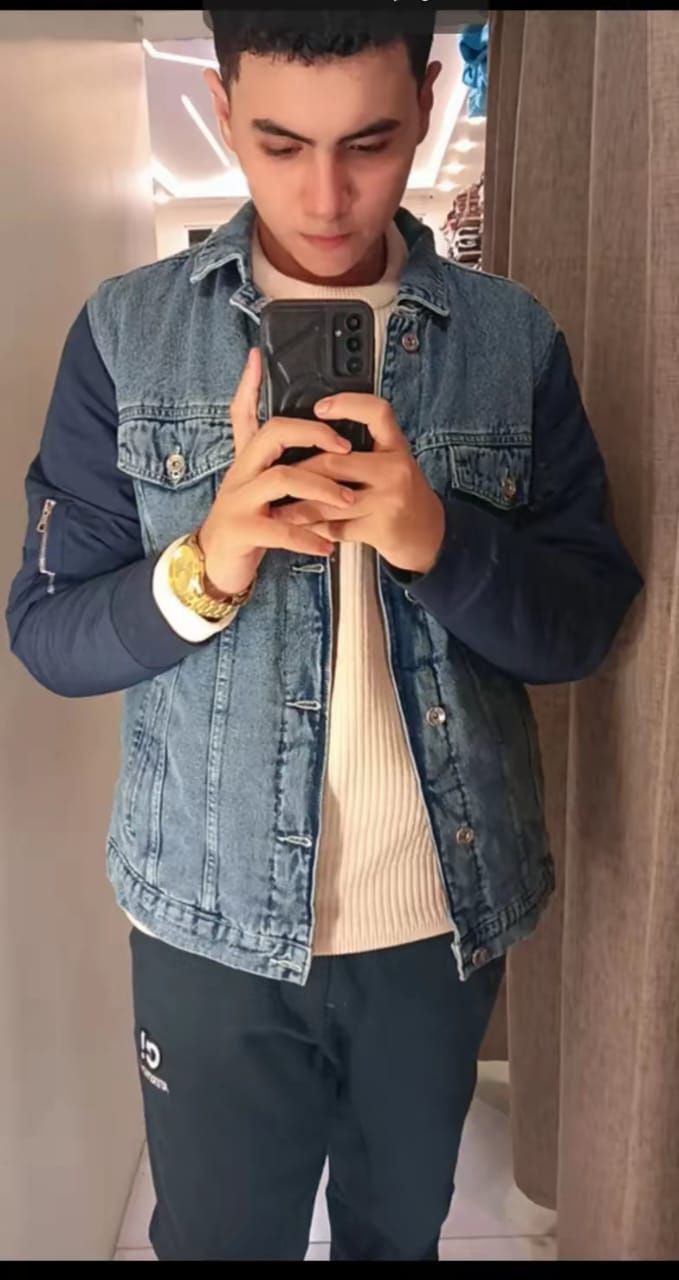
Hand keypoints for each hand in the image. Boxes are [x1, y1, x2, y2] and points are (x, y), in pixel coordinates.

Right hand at [198, 351, 357, 594]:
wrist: (215, 564)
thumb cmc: (245, 519)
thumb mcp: (251, 481)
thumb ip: (264, 455)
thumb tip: (279, 424)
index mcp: (246, 459)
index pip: (250, 413)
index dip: (253, 387)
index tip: (265, 362)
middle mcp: (239, 474)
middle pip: (272, 436)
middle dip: (314, 435)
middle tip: (347, 449)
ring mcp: (238, 501)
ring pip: (281, 479)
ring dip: (321, 487)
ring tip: (348, 500)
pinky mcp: (241, 531)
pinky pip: (280, 529)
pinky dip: (307, 537)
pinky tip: (327, 545)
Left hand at [274, 393, 445, 575]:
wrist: (428, 534)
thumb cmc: (401, 494)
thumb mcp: (392, 461)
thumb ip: (363, 448)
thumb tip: (312, 434)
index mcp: (395, 446)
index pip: (377, 412)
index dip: (347, 404)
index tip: (319, 408)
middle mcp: (396, 469)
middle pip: (334, 463)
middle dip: (298, 473)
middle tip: (275, 477)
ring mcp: (389, 500)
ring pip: (329, 500)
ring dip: (297, 507)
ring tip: (276, 509)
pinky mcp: (381, 529)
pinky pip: (337, 528)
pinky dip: (314, 529)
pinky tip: (300, 528)